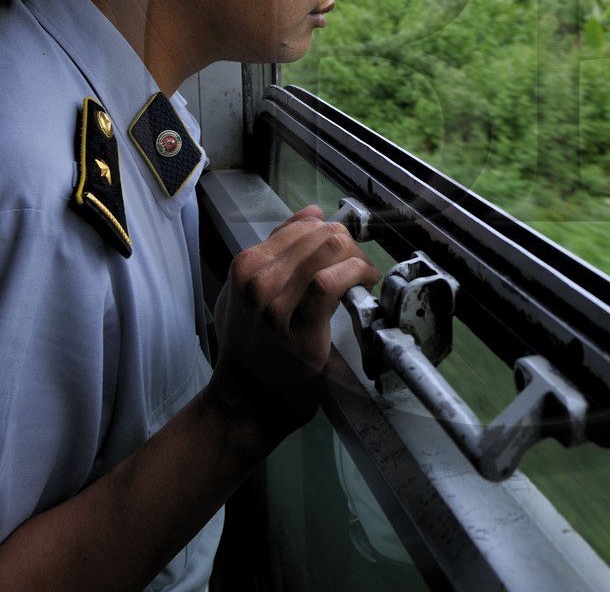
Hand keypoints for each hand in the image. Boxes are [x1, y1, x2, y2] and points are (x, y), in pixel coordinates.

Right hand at [207, 205, 379, 434]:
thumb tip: (312, 213)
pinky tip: (364, 281)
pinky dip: (355, 273)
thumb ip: (277, 250)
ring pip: (328, 252)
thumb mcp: (247, 289)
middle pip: (318, 236)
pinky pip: (331, 283)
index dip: (330, 232)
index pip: (301, 227)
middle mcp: (257, 281)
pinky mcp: (300, 329)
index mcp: (245, 265)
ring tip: (362, 273)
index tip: (343, 251)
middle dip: (347, 243)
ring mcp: (276, 305)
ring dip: (356, 258)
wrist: (247, 396)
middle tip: (356, 263)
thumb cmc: (250, 343)